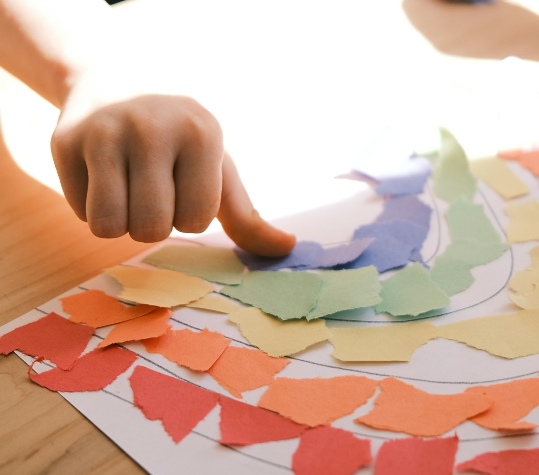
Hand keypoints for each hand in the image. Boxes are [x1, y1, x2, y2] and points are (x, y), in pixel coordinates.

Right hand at [51, 93, 295, 256]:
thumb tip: (288, 248)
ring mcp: (104, 132)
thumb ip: (248, 216)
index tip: (185, 185)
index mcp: (201, 134)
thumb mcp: (218, 167)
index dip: (189, 215)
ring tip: (128, 188)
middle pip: (151, 228)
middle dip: (154, 224)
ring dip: (121, 221)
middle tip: (154, 190)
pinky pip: (80, 212)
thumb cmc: (181, 138)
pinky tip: (102, 175)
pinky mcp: (65, 141)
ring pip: (108, 226)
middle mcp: (152, 129)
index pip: (195, 219)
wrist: (117, 79)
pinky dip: (92, 207)